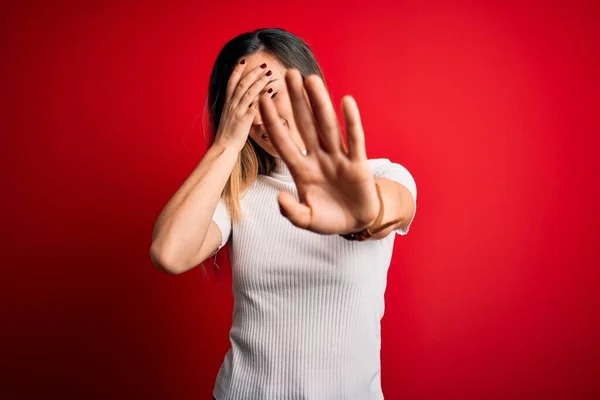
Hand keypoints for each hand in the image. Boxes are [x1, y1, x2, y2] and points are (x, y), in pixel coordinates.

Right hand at [214, 60, 271, 152]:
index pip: (231, 82)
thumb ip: (234, 107)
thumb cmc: (228, 135)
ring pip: (248, 91)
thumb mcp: (228, 117)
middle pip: (242, 83)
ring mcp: (237, 111)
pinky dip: (262, 97)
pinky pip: (254, 105)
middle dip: (253, 72)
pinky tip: (270, 91)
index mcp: (227, 103)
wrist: (224, 147)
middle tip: (264, 65)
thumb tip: (242, 101)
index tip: (243, 61)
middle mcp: (231, 104)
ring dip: (259, 80)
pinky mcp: (244, 120)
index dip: (237, 70)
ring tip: (269, 73)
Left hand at [258, 69, 378, 234]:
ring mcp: (338, 159)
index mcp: (302, 170)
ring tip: (311, 79)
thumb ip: (292, 212)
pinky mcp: (358, 164)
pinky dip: (351, 122)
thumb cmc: (329, 219)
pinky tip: (346, 102)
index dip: (272, 121)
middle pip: (305, 125)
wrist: (355, 223)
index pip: (283, 142)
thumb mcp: (307, 220)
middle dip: (296, 101)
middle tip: (288, 74)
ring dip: (320, 103)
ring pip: (327, 126)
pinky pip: (355, 140)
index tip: (261, 99)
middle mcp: (319, 159)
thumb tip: (281, 197)